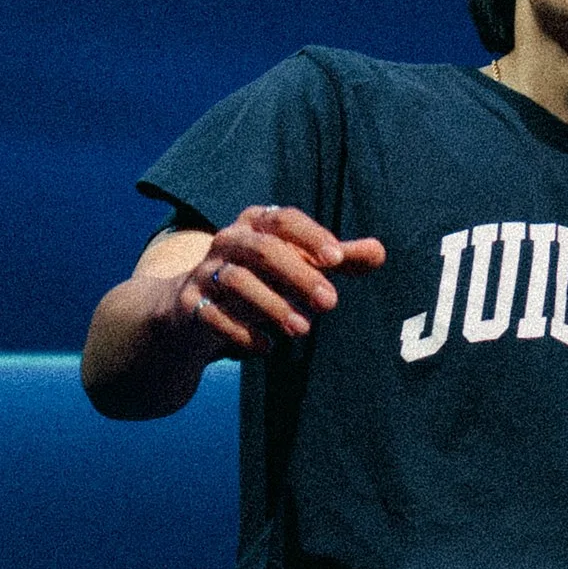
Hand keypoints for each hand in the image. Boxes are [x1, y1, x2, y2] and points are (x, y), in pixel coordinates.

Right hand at [170, 205, 385, 356]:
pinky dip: (242, 333)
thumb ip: (334, 260)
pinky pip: (213, 317)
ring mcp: (205, 273)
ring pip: (237, 281)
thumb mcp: (293, 265)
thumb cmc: (256, 280)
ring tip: (302, 329)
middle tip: (331, 303)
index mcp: (255, 225)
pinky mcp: (190, 306)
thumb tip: (380, 252)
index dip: (310, 237)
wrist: (188, 310)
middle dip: (298, 275)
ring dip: (272, 305)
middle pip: (263, 250)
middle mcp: (228, 242)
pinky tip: (267, 348)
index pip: (283, 220)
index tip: (338, 261)